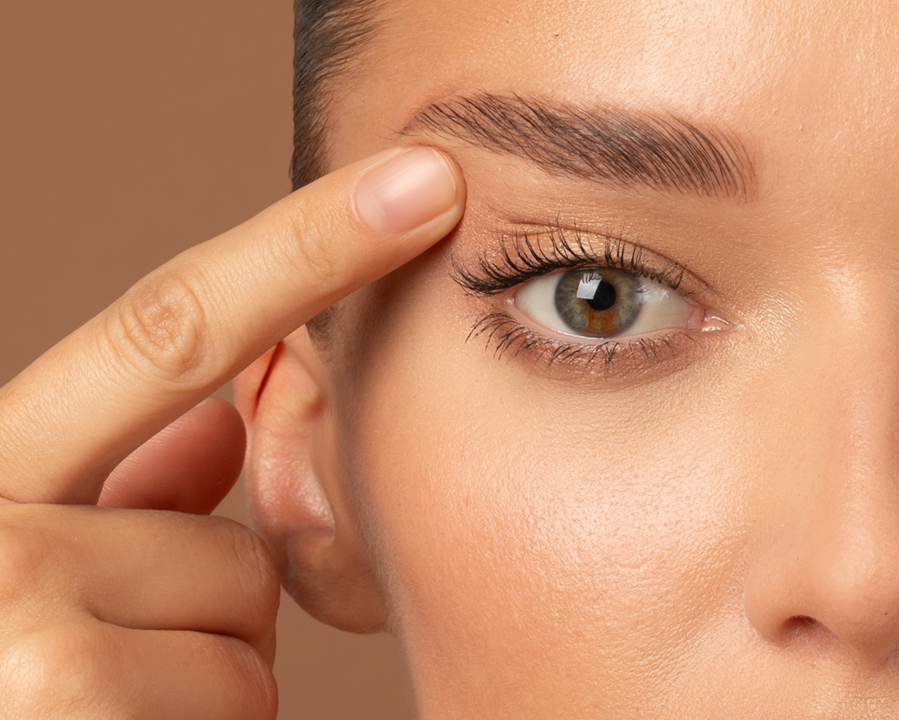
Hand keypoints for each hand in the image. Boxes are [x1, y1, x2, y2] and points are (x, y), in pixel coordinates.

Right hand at [0, 146, 464, 718]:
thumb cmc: (14, 663)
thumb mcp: (43, 556)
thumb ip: (125, 481)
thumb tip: (217, 419)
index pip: (169, 327)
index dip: (306, 247)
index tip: (421, 181)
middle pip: (237, 528)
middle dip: (218, 585)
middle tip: (129, 642)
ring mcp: (29, 656)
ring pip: (244, 613)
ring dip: (206, 660)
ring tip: (116, 699)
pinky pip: (240, 695)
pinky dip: (206, 717)